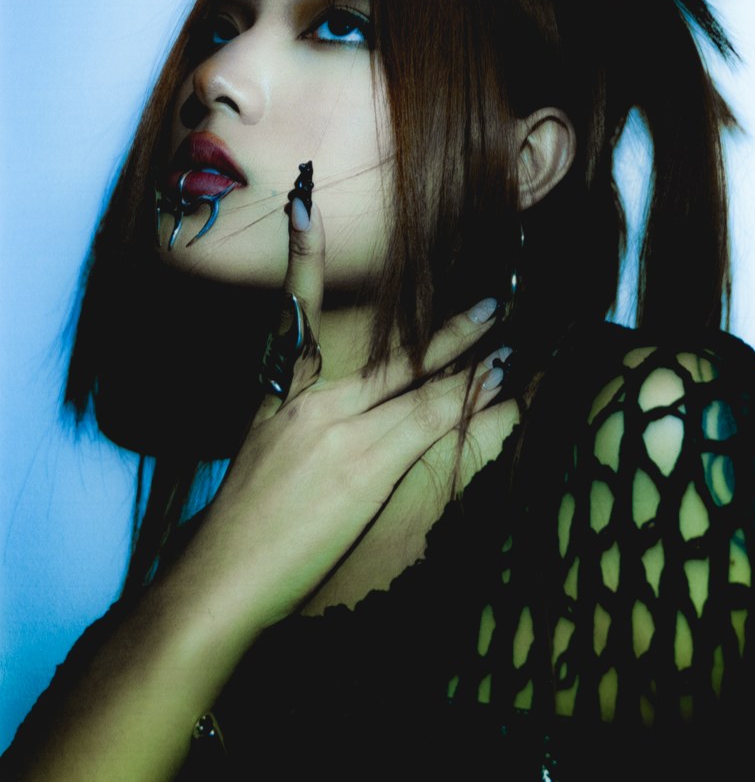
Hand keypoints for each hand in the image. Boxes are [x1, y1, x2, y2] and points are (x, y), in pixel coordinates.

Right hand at [185, 193, 505, 634]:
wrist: (221, 575)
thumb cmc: (240, 521)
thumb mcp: (257, 453)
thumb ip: (290, 420)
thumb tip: (325, 412)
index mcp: (277, 393)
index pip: (292, 311)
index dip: (301, 256)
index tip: (304, 206)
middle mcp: (309, 398)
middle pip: (385, 347)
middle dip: (441, 324)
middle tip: (487, 294)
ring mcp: (338, 427)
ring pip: (417, 376)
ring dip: (467, 351)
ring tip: (505, 324)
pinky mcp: (363, 462)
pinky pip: (429, 420)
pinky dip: (468, 399)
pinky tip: (500, 385)